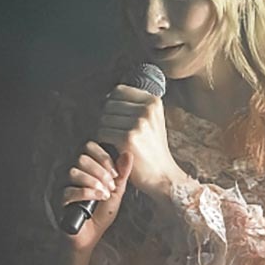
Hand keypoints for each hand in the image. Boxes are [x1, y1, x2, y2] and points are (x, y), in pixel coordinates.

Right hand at [60, 141, 133, 251]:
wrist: (91, 235)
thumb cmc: (101, 211)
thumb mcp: (116, 191)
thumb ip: (121, 173)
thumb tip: (128, 154)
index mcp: (81, 165)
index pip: (88, 146)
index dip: (103, 156)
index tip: (115, 173)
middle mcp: (67, 170)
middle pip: (80, 158)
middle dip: (100, 172)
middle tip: (111, 186)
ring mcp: (59, 185)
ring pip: (72, 171)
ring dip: (94, 182)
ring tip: (105, 193)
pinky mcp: (56, 200)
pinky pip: (68, 190)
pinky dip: (86, 193)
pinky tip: (98, 198)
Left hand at [96, 84, 185, 199]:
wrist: (162, 174)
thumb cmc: (153, 148)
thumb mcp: (153, 120)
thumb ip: (136, 105)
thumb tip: (109, 95)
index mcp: (153, 101)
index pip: (119, 90)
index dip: (111, 102)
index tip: (113, 114)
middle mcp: (147, 109)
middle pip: (109, 104)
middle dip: (106, 117)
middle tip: (112, 130)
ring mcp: (138, 123)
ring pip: (104, 118)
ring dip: (103, 129)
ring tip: (113, 138)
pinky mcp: (128, 138)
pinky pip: (102, 132)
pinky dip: (102, 139)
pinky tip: (111, 146)